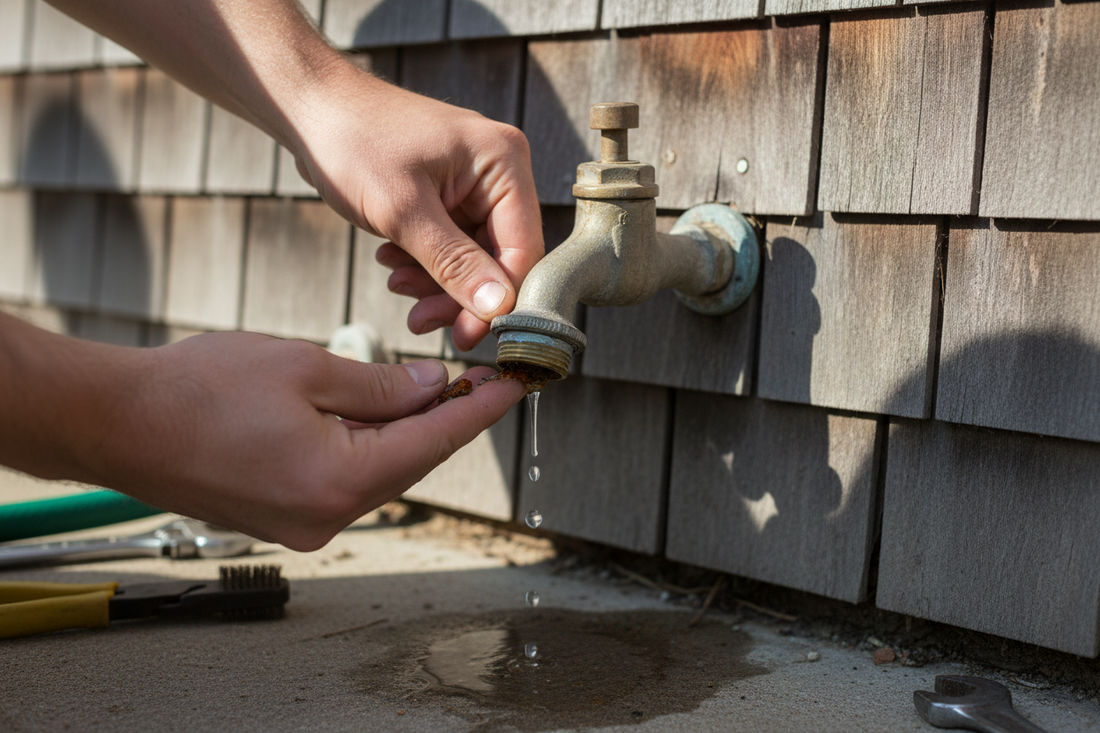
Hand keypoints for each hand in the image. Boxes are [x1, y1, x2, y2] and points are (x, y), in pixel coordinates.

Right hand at [64, 332, 524, 550]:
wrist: (117, 421)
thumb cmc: (198, 389)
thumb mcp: (305, 368)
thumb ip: (379, 385)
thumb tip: (429, 387)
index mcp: (339, 481)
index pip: (435, 442)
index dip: (480, 410)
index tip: (515, 385)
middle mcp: (327, 516)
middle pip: (411, 461)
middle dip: (445, 416)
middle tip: (476, 375)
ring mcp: (304, 523)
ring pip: (379, 471)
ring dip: (405, 430)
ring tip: (429, 385)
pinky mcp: (283, 517)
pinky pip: (346, 479)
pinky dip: (367, 445)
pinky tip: (376, 412)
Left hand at [290, 67, 543, 350]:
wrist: (310, 107)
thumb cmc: (353, 141)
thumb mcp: (403, 211)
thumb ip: (454, 263)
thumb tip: (496, 309)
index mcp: (503, 162)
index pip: (523, 249)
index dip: (497, 301)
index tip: (466, 337)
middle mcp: (499, 171)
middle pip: (500, 258)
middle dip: (458, 294)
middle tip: (420, 320)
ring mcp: (474, 183)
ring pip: (474, 258)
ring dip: (437, 282)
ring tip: (397, 285)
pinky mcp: (450, 194)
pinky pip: (452, 245)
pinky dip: (425, 264)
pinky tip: (393, 264)